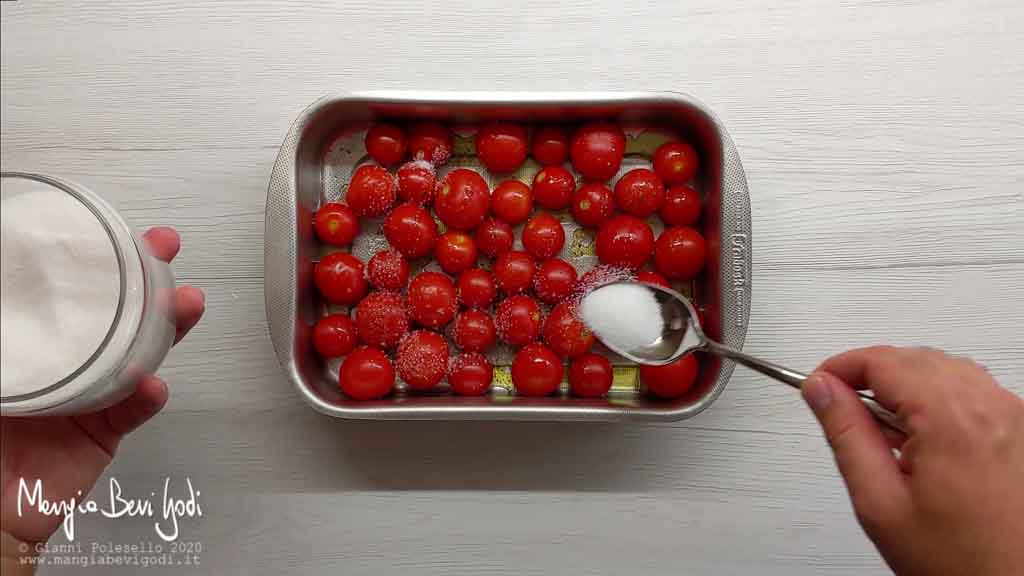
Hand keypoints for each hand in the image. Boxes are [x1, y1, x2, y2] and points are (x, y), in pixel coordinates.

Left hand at [0, 227, 203, 570]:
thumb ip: (1, 331)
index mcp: (27, 341)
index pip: (67, 292)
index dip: (94, 258)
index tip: (113, 229)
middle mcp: (62, 360)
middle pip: (114, 312)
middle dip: (146, 278)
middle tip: (166, 253)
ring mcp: (86, 394)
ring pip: (136, 351)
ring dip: (166, 327)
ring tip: (184, 307)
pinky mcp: (102, 433)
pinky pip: (131, 410)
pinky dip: (145, 397)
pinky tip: (152, 384)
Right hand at [803, 346, 1023, 574]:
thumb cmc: (960, 562)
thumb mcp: (879, 501)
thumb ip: (846, 434)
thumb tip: (821, 389)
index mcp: (953, 420)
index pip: (884, 361)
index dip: (841, 367)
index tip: (819, 384)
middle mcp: (993, 408)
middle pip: (915, 358)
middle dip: (872, 376)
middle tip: (841, 409)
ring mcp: (1015, 418)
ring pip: (946, 370)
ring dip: (907, 386)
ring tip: (885, 434)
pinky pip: (974, 392)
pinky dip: (940, 400)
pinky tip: (923, 440)